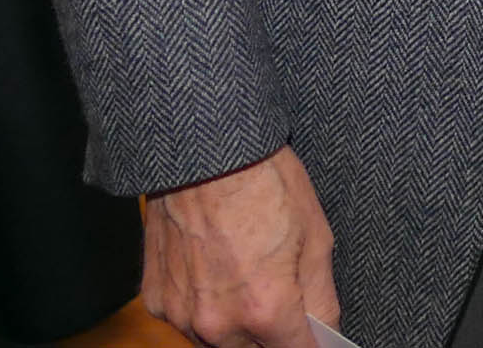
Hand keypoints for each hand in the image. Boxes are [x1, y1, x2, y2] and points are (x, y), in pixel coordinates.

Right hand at [143, 144, 340, 347]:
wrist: (203, 155)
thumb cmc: (264, 184)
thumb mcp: (316, 236)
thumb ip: (320, 296)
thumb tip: (326, 329)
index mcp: (265, 310)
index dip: (311, 344)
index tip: (316, 337)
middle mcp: (219, 323)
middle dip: (272, 335)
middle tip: (284, 296)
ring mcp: (182, 315)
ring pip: (217, 343)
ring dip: (237, 326)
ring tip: (248, 275)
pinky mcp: (156, 301)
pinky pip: (188, 320)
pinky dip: (204, 308)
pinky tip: (217, 271)